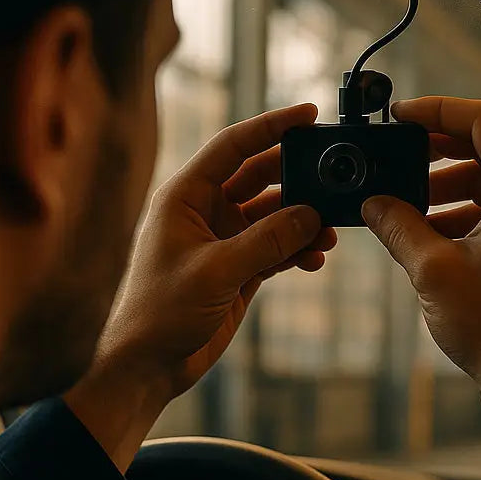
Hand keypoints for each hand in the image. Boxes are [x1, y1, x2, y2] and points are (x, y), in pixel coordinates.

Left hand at [64, 103, 336, 471]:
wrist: (147, 365)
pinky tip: (317, 257)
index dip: (271, 126)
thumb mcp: (216, 271)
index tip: (309, 114)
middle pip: (259, 177)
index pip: (233, 146)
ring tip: (330, 231)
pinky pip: (275, 248)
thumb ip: (266, 240)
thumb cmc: (159, 312)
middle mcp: (204, 211)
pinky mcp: (236, 270)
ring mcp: (222, 240)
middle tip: (334, 177)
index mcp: (185, 196)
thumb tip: (310, 215)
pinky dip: (297, 250)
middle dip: (297, 177)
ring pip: (273, 216)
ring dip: (302, 220)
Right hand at [361, 96, 480, 469]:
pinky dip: (465, 212)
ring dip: (447, 187)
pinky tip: (428, 234)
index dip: (437, 109)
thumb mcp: (431, 268)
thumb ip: (398, 225)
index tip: (400, 117)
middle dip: (437, 152)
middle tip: (396, 160)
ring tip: (404, 207)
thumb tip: (374, 204)